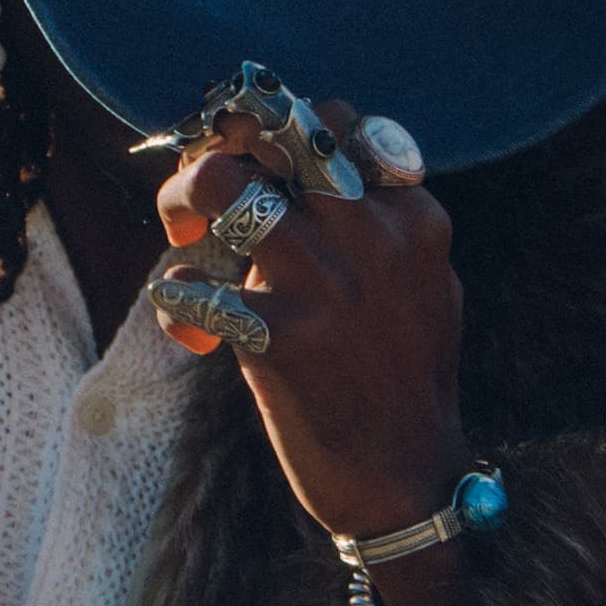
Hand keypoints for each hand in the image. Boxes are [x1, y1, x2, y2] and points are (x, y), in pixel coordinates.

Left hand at [152, 104, 473, 605]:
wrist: (406, 482)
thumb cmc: (408, 381)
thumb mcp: (427, 287)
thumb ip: (390, 228)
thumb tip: (338, 176)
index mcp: (413, 218)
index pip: (339, 123)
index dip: (280, 128)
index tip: (253, 155)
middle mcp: (372, 237)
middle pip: (281, 131)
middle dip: (226, 137)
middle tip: (205, 176)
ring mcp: (325, 284)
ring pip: (223, 185)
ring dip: (182, 197)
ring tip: (182, 231)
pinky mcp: (278, 339)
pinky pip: (194, 288)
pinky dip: (178, 301)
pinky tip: (190, 326)